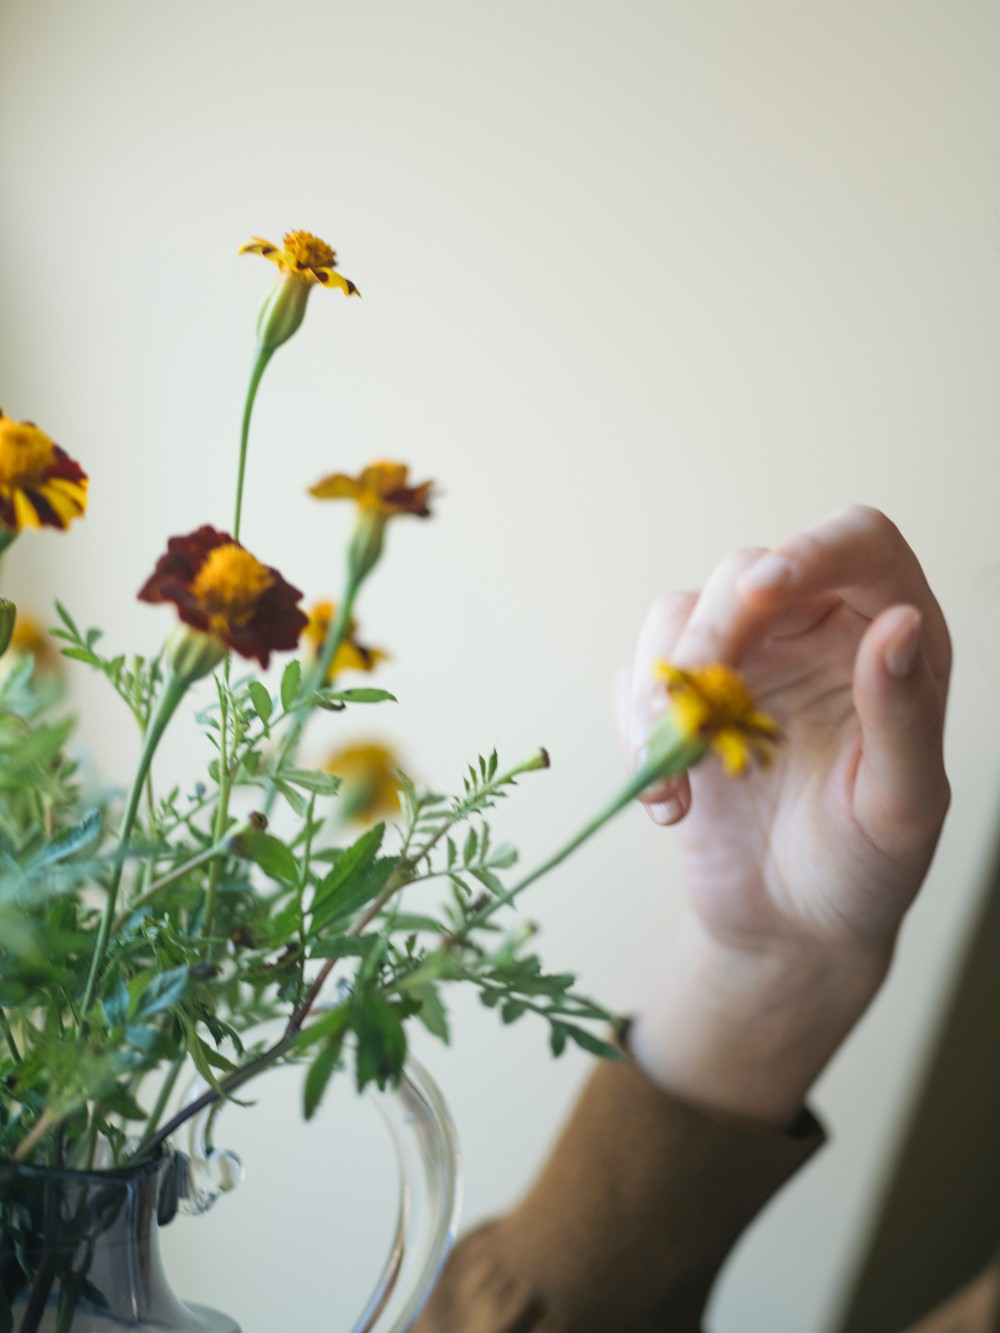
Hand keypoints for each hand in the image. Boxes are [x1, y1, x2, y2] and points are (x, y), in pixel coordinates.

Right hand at [618, 506, 950, 1122]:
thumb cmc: (868, 868)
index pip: (856, 543)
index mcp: (883, 639)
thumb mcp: (901, 804)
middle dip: (710, 639)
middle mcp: (810, 633)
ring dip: (661, 688)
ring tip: (677, 779)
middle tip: (690, 717)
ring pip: (677, 614)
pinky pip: (638, 679)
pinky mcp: (682, 701)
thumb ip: (902, 714)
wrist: (792, 929)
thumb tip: (899, 623)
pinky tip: (671, 805)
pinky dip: (636, 737)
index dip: (810, 550)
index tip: (764, 590)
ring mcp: (741, 664)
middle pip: (744, 572)